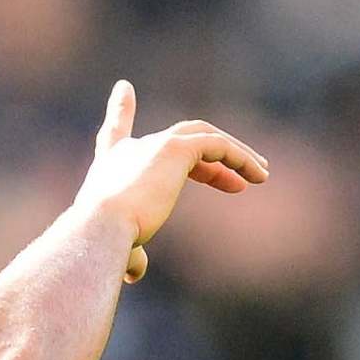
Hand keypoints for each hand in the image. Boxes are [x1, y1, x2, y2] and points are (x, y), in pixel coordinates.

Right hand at [73, 80, 267, 282]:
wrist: (99, 231)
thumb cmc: (103, 243)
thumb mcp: (119, 247)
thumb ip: (132, 253)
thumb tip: (134, 272)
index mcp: (108, 170)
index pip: (114, 134)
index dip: (120, 110)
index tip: (124, 88)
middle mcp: (129, 151)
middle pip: (177, 139)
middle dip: (209, 159)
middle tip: (238, 181)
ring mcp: (153, 144)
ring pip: (204, 137)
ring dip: (233, 156)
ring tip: (260, 175)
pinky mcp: (176, 148)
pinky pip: (218, 146)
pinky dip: (240, 158)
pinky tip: (257, 175)